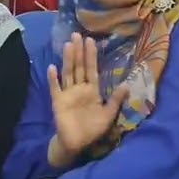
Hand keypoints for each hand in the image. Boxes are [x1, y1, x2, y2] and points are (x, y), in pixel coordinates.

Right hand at [48, 34, 127, 156]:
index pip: (92, 69)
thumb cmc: (92, 129)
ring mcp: (68, 94)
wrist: (76, 144)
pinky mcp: (58, 102)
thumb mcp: (108, 115)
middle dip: (79, 51)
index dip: (92, 56)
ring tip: (68, 45)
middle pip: (79, 67)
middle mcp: (79, 88)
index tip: (91, 41)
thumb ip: (115, 100)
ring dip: (68, 59)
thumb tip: (126, 84)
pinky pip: (55, 88)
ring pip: (68, 73)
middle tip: (77, 35)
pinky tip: (52, 68)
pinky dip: (53, 79)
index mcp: (92, 90)